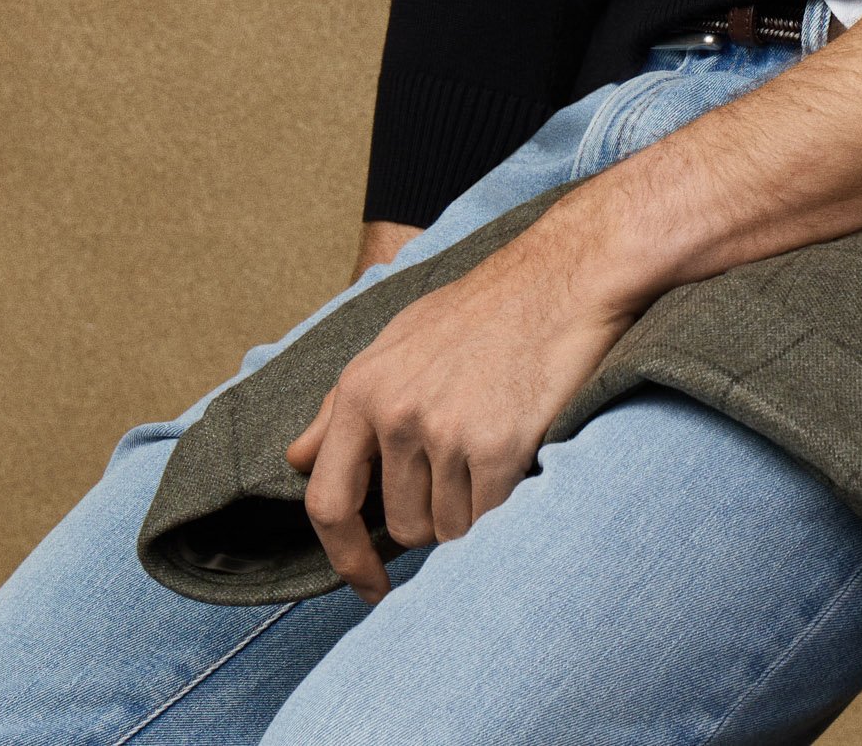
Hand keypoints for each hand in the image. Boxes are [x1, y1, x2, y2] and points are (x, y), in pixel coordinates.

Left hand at [285, 210, 635, 603]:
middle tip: (465, 467)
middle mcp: (397, 413)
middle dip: (432, 515)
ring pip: (448, 527)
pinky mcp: (500, 445)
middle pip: (401, 526)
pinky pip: (488, 518)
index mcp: (362, 389)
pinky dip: (503, 502)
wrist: (563, 276)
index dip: (344, 557)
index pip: (327, 501)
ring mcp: (448, 431)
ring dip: (471, 508)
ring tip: (493, 446)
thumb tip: (298, 458)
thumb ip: (341, 405)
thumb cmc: (482, 309)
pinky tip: (517, 456)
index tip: (367, 586)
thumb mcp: (397, 339)